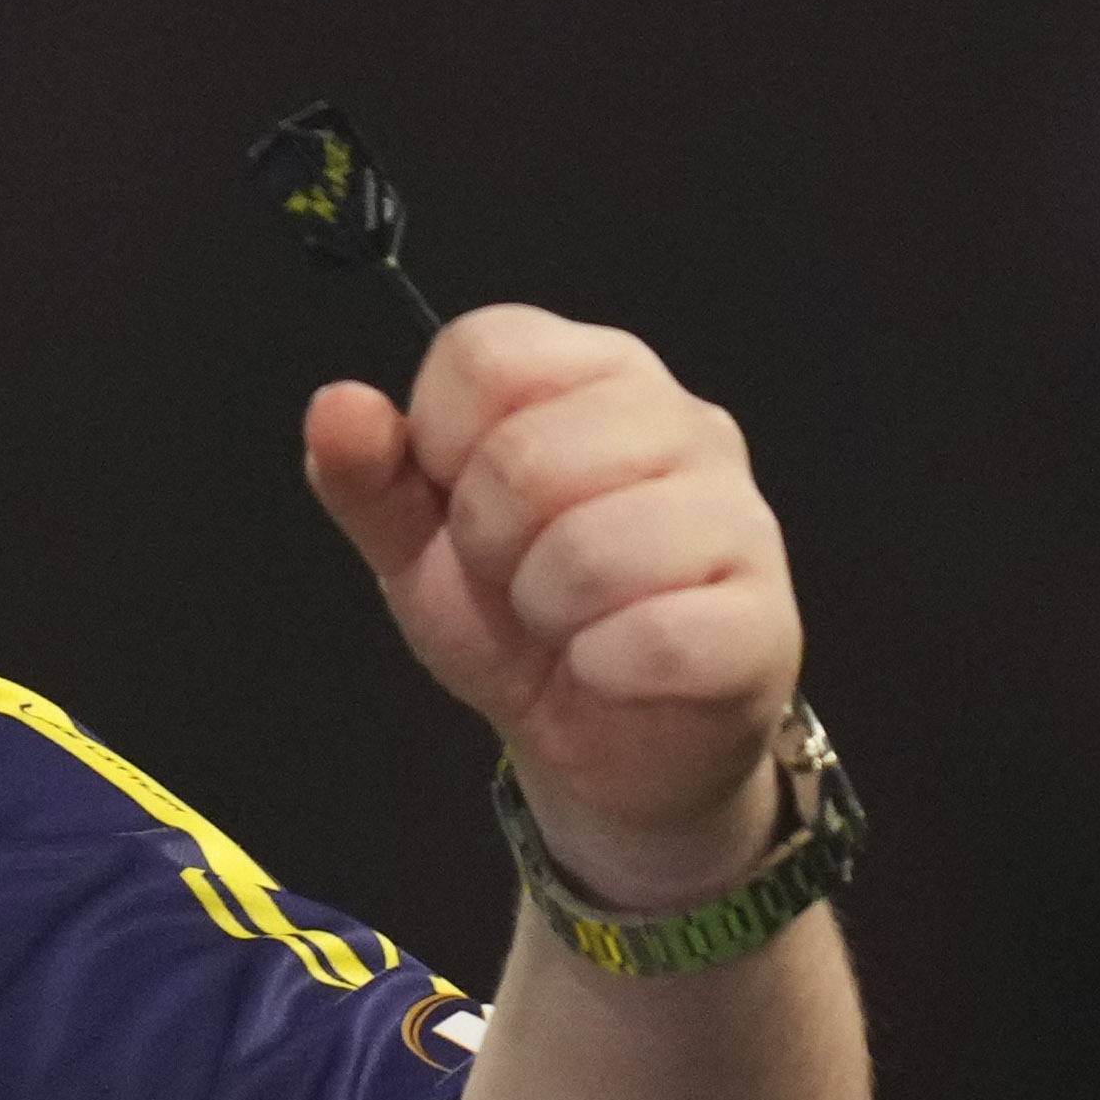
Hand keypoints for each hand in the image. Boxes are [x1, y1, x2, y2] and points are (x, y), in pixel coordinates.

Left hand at [304, 305, 803, 910]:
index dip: (442, 444)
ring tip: (569, 622)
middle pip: (530, 453)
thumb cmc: (522, 624)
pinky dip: (603, 668)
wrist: (608, 747)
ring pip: (591, 549)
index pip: (488, 351)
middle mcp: (683, 422)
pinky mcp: (764, 621)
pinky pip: (653, 637)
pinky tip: (612, 667)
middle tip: (521, 577)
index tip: (465, 505)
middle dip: (490, 541)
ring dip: (546, 611)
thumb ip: (370, 478)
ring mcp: (739, 517)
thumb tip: (336, 406)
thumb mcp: (420, 549)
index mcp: (597, 375)